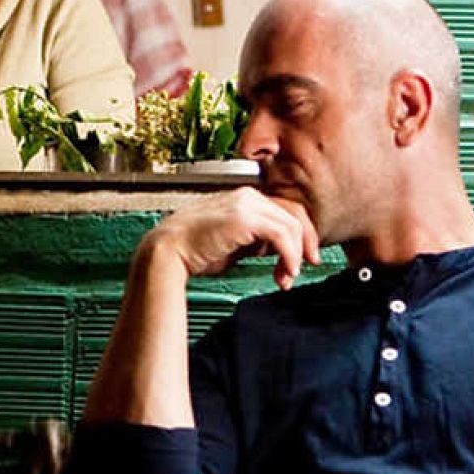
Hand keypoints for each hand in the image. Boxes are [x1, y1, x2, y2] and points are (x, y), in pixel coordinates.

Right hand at [144, 188, 322, 288]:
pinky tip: (285, 271)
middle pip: (294, 214)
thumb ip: (254, 241)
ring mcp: (246, 204)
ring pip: (291, 224)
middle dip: (305, 243)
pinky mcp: (244, 218)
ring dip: (295, 254)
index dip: (300, 235)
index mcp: (244, 199)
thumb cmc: (192, 251)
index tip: (302, 258)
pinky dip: (289, 255)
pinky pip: (282, 234)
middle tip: (306, 265)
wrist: (167, 251)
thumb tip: (275, 250)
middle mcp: (247, 196)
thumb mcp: (232, 243)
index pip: (284, 211)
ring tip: (287, 276)